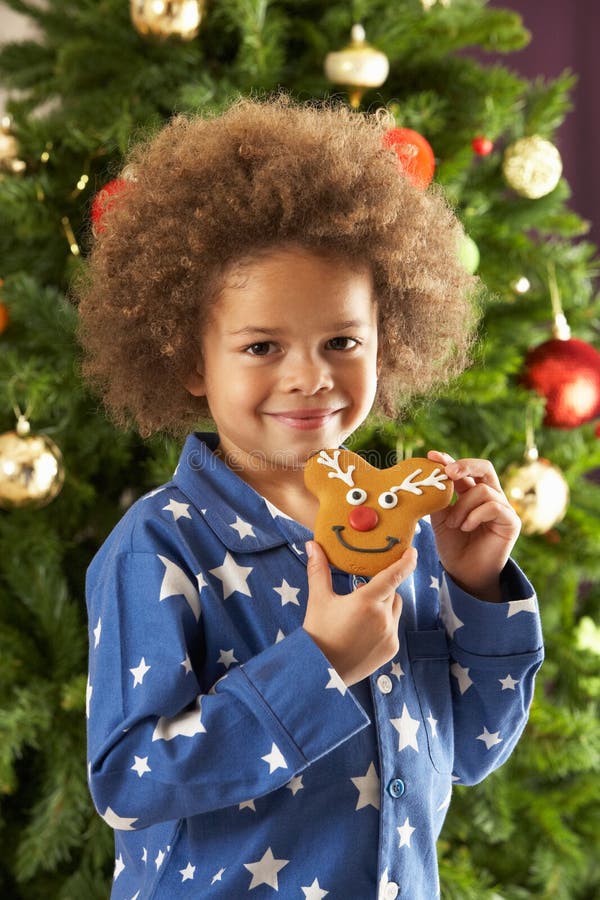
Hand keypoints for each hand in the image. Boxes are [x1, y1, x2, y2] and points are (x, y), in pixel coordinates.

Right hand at [302, 541, 416, 685]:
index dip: (406, 562)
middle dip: (382, 587)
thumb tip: (312, 545)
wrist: (320, 671)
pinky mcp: (391, 648)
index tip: (411, 552)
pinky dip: (384, 622)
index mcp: (366, 602)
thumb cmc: (318, 633)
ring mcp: (389, 635)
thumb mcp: (318, 599)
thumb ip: (318, 569)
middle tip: (363, 591)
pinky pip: (394, 626)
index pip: (393, 576)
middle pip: (392, 591)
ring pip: (395, 608)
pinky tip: (364, 630)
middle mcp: (382, 618)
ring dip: (385, 604)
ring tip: (362, 612)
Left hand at [427, 451, 520, 602]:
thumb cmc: (452, 545)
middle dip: (465, 465)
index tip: (432, 456)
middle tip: (448, 472)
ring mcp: (503, 508)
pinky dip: (475, 515)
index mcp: (472, 492)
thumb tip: (429, 477)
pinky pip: (494, 506)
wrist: (464, 573)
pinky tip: (466, 527)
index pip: (464, 470)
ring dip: (463, 506)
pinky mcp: (512, 522)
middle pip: (485, 467)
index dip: (449, 460)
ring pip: (483, 490)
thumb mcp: (440, 518)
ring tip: (454, 524)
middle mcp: (490, 496)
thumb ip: (439, 498)